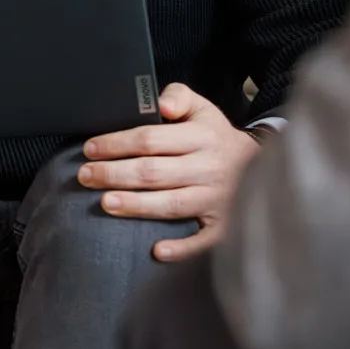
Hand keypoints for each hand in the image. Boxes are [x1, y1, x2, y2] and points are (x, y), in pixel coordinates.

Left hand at [81, 82, 260, 261]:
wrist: (264, 165)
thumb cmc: (215, 136)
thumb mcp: (201, 108)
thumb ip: (178, 96)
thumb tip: (161, 105)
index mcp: (202, 137)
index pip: (150, 139)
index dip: (116, 144)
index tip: (90, 149)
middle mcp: (209, 169)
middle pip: (154, 173)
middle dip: (114, 174)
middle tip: (85, 176)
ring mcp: (217, 199)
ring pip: (171, 205)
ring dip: (136, 206)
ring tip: (106, 203)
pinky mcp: (224, 225)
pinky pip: (204, 240)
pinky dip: (183, 248)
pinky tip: (158, 251)